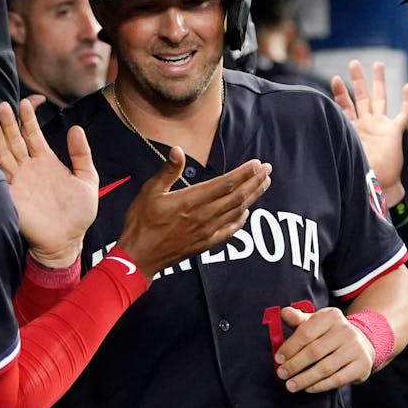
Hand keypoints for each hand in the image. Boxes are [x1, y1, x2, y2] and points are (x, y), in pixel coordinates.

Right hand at [0, 100, 96, 266]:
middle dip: (7, 123)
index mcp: (45, 162)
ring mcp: (18, 182)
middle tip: (2, 105)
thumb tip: (76, 128)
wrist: (68, 241)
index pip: (33, 136)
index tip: (24, 103)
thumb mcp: (87, 179)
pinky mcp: (10, 197)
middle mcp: (28, 169)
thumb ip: (82, 154)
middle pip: (14, 140)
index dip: (28, 119)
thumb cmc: (79, 214)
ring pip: (3, 153)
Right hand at [114, 149, 271, 276]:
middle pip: (238, 196)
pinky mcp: (205, 243)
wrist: (140, 257)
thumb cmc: (142, 222)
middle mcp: (204, 215)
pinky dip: (240, 220)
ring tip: (264, 184)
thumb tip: (178, 150)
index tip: (257, 164)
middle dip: (255, 182)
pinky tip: (246, 212)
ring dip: (253, 197)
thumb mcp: (150, 191)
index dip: (244, 173)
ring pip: (237, 211)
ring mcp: (207, 231)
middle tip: (268, 169)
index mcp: (192, 200)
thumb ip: (168, 171)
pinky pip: (229, 230)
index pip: (226, 184)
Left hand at [274, 306, 373, 392]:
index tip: (278, 359)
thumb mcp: (314, 323)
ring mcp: (356, 348)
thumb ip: (298, 319)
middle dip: (294, 365)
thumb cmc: (329, 335)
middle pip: (314, 351)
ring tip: (291, 385)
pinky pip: (338, 379)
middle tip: (282, 374)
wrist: (360, 344)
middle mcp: (345, 330)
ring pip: (325, 368)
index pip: (306, 332)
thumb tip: (284, 313)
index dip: (290, 348)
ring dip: (305, 379)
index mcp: (330, 316)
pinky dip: (320, 386)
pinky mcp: (362, 365)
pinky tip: (308, 388)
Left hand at [331, 60, 407, 203]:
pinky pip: (403, 112)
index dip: (341, 93)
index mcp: (353, 128)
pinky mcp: (395, 131)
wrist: (378, 184)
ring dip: (379, 82)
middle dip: (358, 80)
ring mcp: (382, 125)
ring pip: (381, 98)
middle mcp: (367, 123)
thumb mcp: (343, 151)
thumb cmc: (359, 172)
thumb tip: (313, 130)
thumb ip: (334, 139)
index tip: (335, 78)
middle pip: (362, 96)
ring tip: (377, 64)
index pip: (345, 106)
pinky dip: (407, 100)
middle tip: (353, 63)